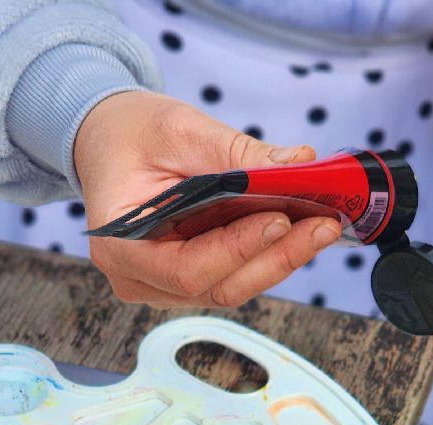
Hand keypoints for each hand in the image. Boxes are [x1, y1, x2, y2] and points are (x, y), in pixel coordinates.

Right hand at [74, 91, 341, 307]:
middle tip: (324, 224)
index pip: (187, 268)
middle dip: (276, 257)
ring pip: (231, 287)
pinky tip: (297, 228)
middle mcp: (137, 279)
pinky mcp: (183, 280)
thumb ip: (238, 153)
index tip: (283, 218)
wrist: (108, 140)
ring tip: (320, 224)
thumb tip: (299, 164)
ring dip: (279, 258)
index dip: (239, 249)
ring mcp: (159, 286)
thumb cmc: (131, 134)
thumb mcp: (181, 130)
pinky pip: (231, 276)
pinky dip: (265, 254)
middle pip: (217, 287)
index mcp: (120, 245)